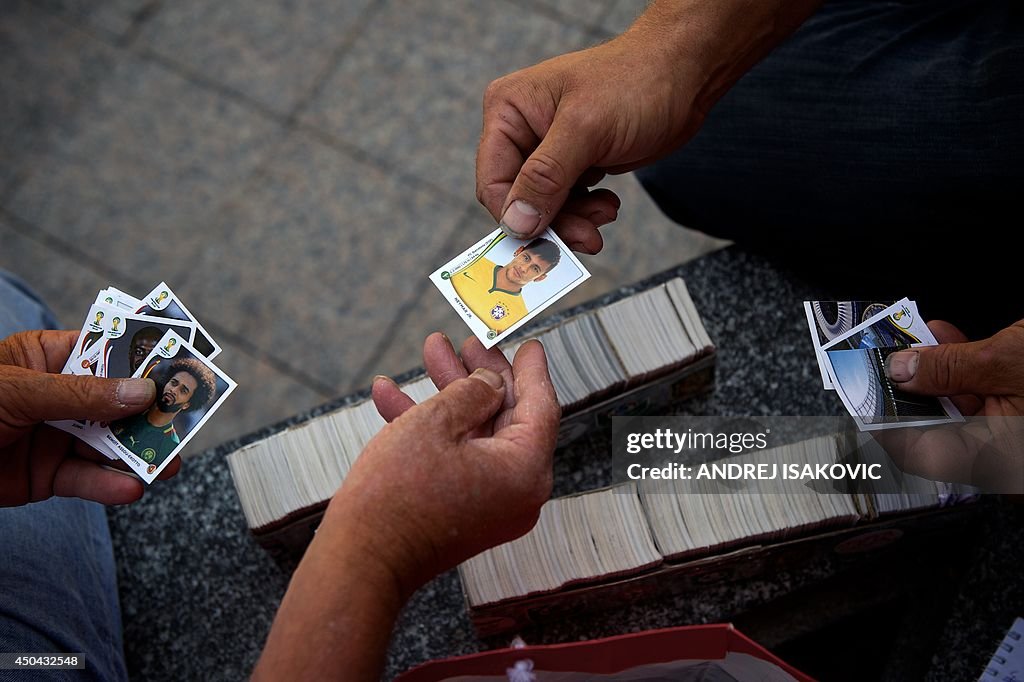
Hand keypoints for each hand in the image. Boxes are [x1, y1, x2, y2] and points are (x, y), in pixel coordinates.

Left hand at [0, 330, 171, 505]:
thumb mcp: (18, 391)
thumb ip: (80, 393)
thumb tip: (142, 392)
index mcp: (46, 359)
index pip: (105, 352)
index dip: (141, 361)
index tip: (179, 369)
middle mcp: (57, 397)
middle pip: (117, 403)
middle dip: (150, 414)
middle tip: (183, 423)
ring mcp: (54, 437)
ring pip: (109, 445)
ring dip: (140, 455)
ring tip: (169, 464)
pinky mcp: (47, 475)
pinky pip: (85, 480)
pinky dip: (109, 486)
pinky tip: (131, 489)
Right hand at [327, 333, 559, 596]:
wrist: (361, 559)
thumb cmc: (397, 496)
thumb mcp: (437, 421)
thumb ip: (473, 391)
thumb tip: (490, 385)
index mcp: (525, 470)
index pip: (541, 406)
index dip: (530, 369)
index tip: (528, 345)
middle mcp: (517, 491)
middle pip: (508, 417)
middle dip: (480, 374)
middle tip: (466, 343)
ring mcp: (491, 504)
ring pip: (478, 433)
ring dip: (450, 393)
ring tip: (429, 352)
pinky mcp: (464, 511)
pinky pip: (458, 458)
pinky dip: (433, 429)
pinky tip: (393, 396)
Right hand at [477, 0, 819, 250]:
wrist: (685, 74)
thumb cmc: (636, 82)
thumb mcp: (586, 129)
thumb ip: (546, 177)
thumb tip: (515, 221)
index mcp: (508, 111)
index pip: (494, 180)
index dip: (516, 215)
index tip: (544, 240)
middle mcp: (522, 130)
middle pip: (519, 200)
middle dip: (552, 222)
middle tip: (585, 238)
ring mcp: (548, 148)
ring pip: (544, 208)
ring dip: (573, 221)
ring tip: (603, 215)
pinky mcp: (574, 163)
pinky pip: (567, 203)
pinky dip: (586, 213)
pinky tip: (607, 205)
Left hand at [878, 320, 1023, 492]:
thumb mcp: (1007, 361)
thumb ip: (949, 368)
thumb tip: (901, 370)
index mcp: (1001, 460)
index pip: (920, 455)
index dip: (883, 423)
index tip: (859, 395)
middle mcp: (1007, 457)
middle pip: (935, 430)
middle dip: (905, 390)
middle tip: (880, 360)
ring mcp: (1015, 438)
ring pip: (958, 410)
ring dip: (932, 372)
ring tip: (909, 339)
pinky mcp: (1023, 415)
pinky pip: (983, 398)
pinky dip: (962, 370)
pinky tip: (946, 339)